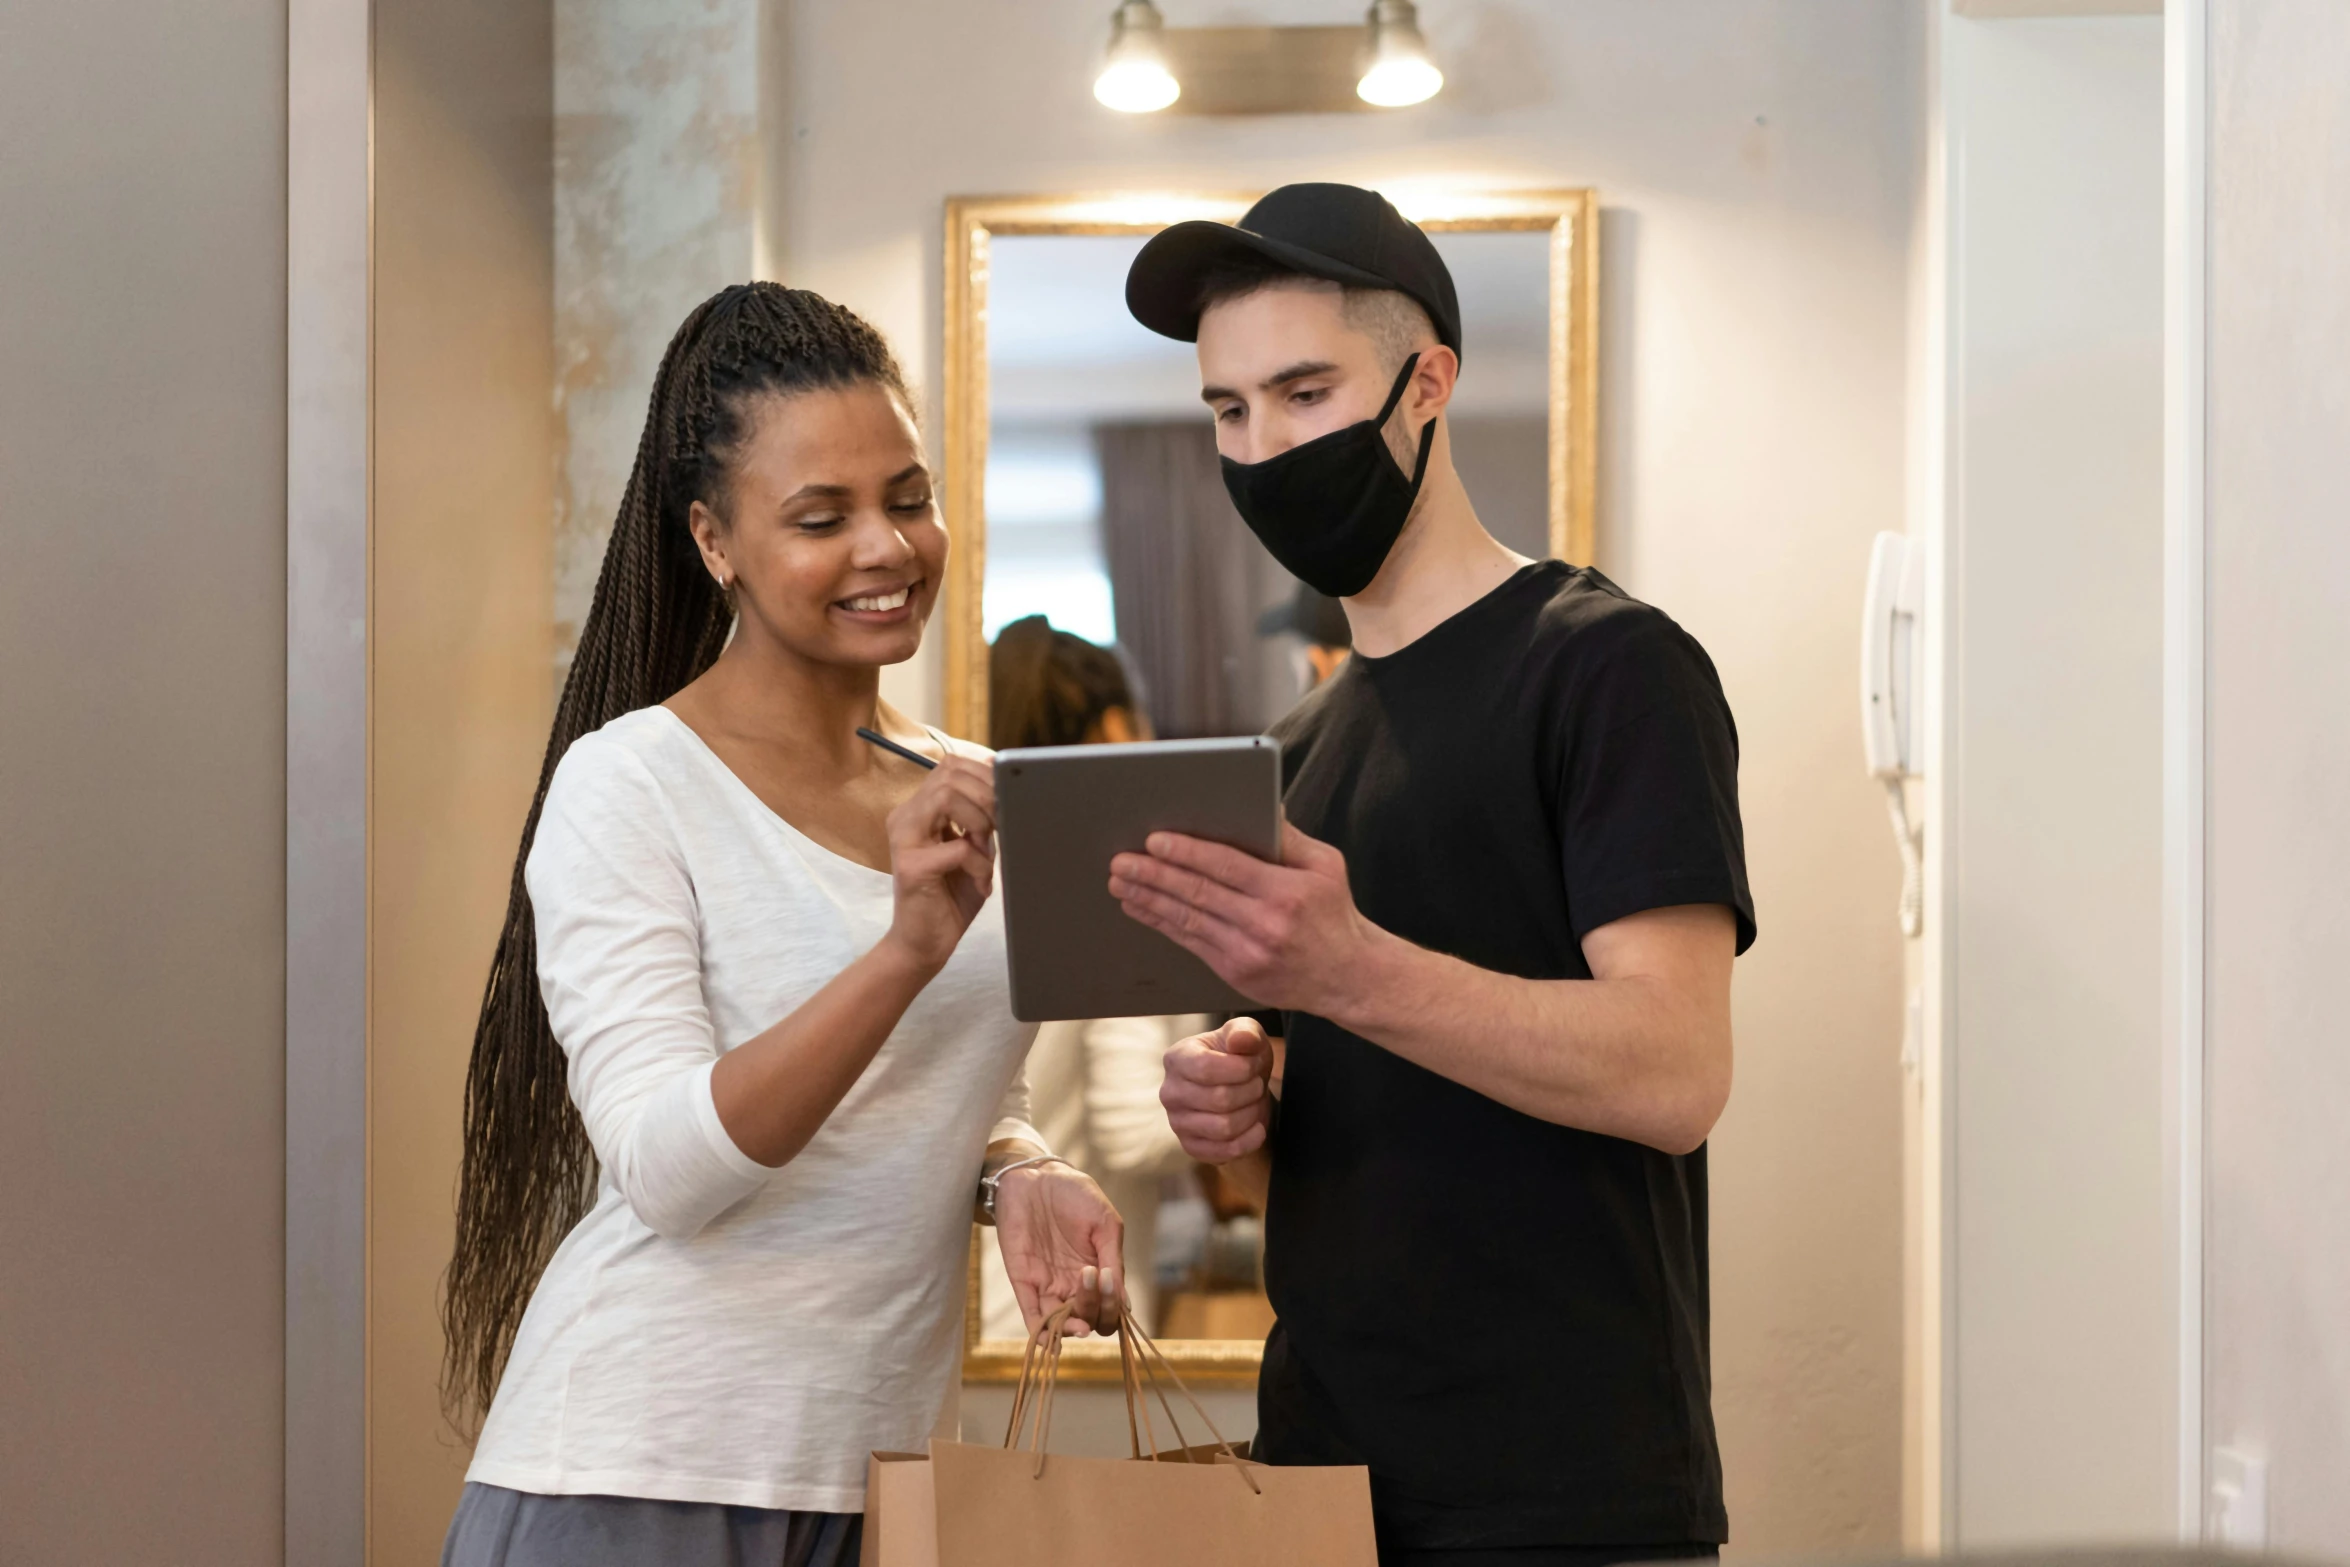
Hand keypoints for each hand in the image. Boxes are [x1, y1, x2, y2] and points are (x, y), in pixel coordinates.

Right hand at [882, 755, 995, 972]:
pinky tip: (982, 884)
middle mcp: (904, 818)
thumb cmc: (950, 896)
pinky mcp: (911, 867)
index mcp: (918, 810)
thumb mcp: (973, 850)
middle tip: (1000, 827)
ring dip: (980, 821)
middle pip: (949, 774)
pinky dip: (980, 864)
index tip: (1006, 800)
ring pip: (947, 797)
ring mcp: (904, 840)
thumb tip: (1008, 794)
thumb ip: (982, 822)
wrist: (923, 944)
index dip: (984, 775)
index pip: (950, 766)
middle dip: (987, 795)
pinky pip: (958, 848)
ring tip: (987, 849)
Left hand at [993, 1160, 1124, 1338]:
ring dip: (1072, 1328)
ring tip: (1079, 1324)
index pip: (1109, 1308)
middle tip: (1093, 1277)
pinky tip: (1049, 1340)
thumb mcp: (1105, 1223)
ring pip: (1062, 1323)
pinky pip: (1032, 1315)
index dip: (1114, 1306)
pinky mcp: (1023, 1280)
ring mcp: (1049, 1284)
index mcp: (1098, 1271)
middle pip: (1089, 1318)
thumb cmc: (1074, 1194)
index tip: (1111, 1280)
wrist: (1035, 1176)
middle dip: (1095, 1310)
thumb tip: (1126, 1304)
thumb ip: (1115, 1261)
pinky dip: (1040, 1332)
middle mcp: (1074, 1284)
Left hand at [1109, 819, 1380, 1016]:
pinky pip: (1190, 943)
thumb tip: (1257, 803)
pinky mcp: (1236, 974)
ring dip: (1148, 899)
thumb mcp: (1325, 865)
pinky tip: (1141, 908)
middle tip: (1121, 861)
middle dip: (1154, 875)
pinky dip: (1161, 923)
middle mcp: (1265, 924)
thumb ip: (1287, 836)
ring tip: (1120, 882)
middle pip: (1198, 893)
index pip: (1226, 866)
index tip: (1154, 840)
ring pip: (1187, 920)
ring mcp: (1247, 953)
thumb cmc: (1334, 913)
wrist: (1349, 977)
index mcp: (1287, 891)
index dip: (1186, 852)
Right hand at [1160, 1016, 1273, 1162]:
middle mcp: (1170, 1092)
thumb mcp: (1245, 1035)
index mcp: (1176, 1058)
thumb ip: (1245, 1031)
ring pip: (1224, 1127)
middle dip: (1251, 1091)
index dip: (1241, 1068)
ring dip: (1251, 1114)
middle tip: (1257, 1084)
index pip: (1206, 1068)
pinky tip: (1257, 1127)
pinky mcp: (1191, 1146)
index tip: (1254, 1065)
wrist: (1240, 1088)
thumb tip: (1240, 1040)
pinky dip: (1249, 1140)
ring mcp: (1177, 1122)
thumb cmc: (1239, 1057)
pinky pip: (1224, 1151)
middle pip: (1220, 1099)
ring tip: (1255, 1102)